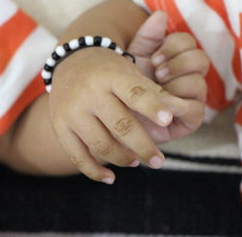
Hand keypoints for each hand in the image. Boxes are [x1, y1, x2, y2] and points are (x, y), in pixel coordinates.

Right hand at [49, 43, 189, 183]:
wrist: (71, 63)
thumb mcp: (130, 72)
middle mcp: (90, 93)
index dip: (152, 108)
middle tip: (158, 161)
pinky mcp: (59, 126)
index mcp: (111, 76)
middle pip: (121, 125)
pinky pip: (77, 156)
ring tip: (136, 161)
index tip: (168, 121)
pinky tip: (110, 178)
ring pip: (101, 144)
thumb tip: (181, 112)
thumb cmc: (108, 71)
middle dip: (143, 147)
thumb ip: (153, 93)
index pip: (135, 93)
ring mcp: (72, 111)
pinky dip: (94, 172)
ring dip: (123, 159)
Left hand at [127, 11, 208, 142]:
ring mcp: (191, 98)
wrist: (114, 118)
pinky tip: (162, 106)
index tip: (153, 58)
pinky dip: (179, 106)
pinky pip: (196, 109)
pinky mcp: (191, 119)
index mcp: (174, 59)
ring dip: (177, 85)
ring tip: (157, 91)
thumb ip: (146, 37)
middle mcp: (186, 76)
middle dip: (177, 64)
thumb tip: (161, 14)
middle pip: (200, 58)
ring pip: (199, 82)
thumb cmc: (123, 88)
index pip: (187, 42)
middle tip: (157, 73)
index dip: (173, 46)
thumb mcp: (132, 59)